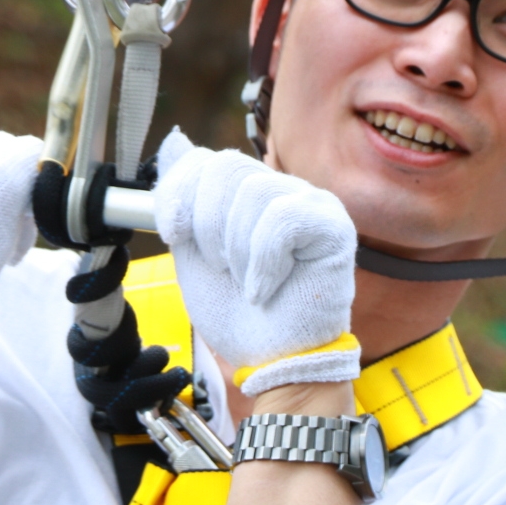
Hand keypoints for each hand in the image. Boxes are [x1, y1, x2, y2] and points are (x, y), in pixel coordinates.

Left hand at [152, 129, 358, 393]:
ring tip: (249, 283)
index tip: (171, 232)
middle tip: (221, 267)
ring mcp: (314, 204)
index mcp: (251, 193)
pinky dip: (262, 261)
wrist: (270, 362)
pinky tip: (265, 289)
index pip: (208, 159)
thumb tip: (174, 142)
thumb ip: (184, 200)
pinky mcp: (334, 227)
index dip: (179, 191)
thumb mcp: (194, 253)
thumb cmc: (238, 315)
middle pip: (226, 167)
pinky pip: (283, 218)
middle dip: (207, 226)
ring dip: (237, 252)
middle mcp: (285, 189)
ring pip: (253, 192)